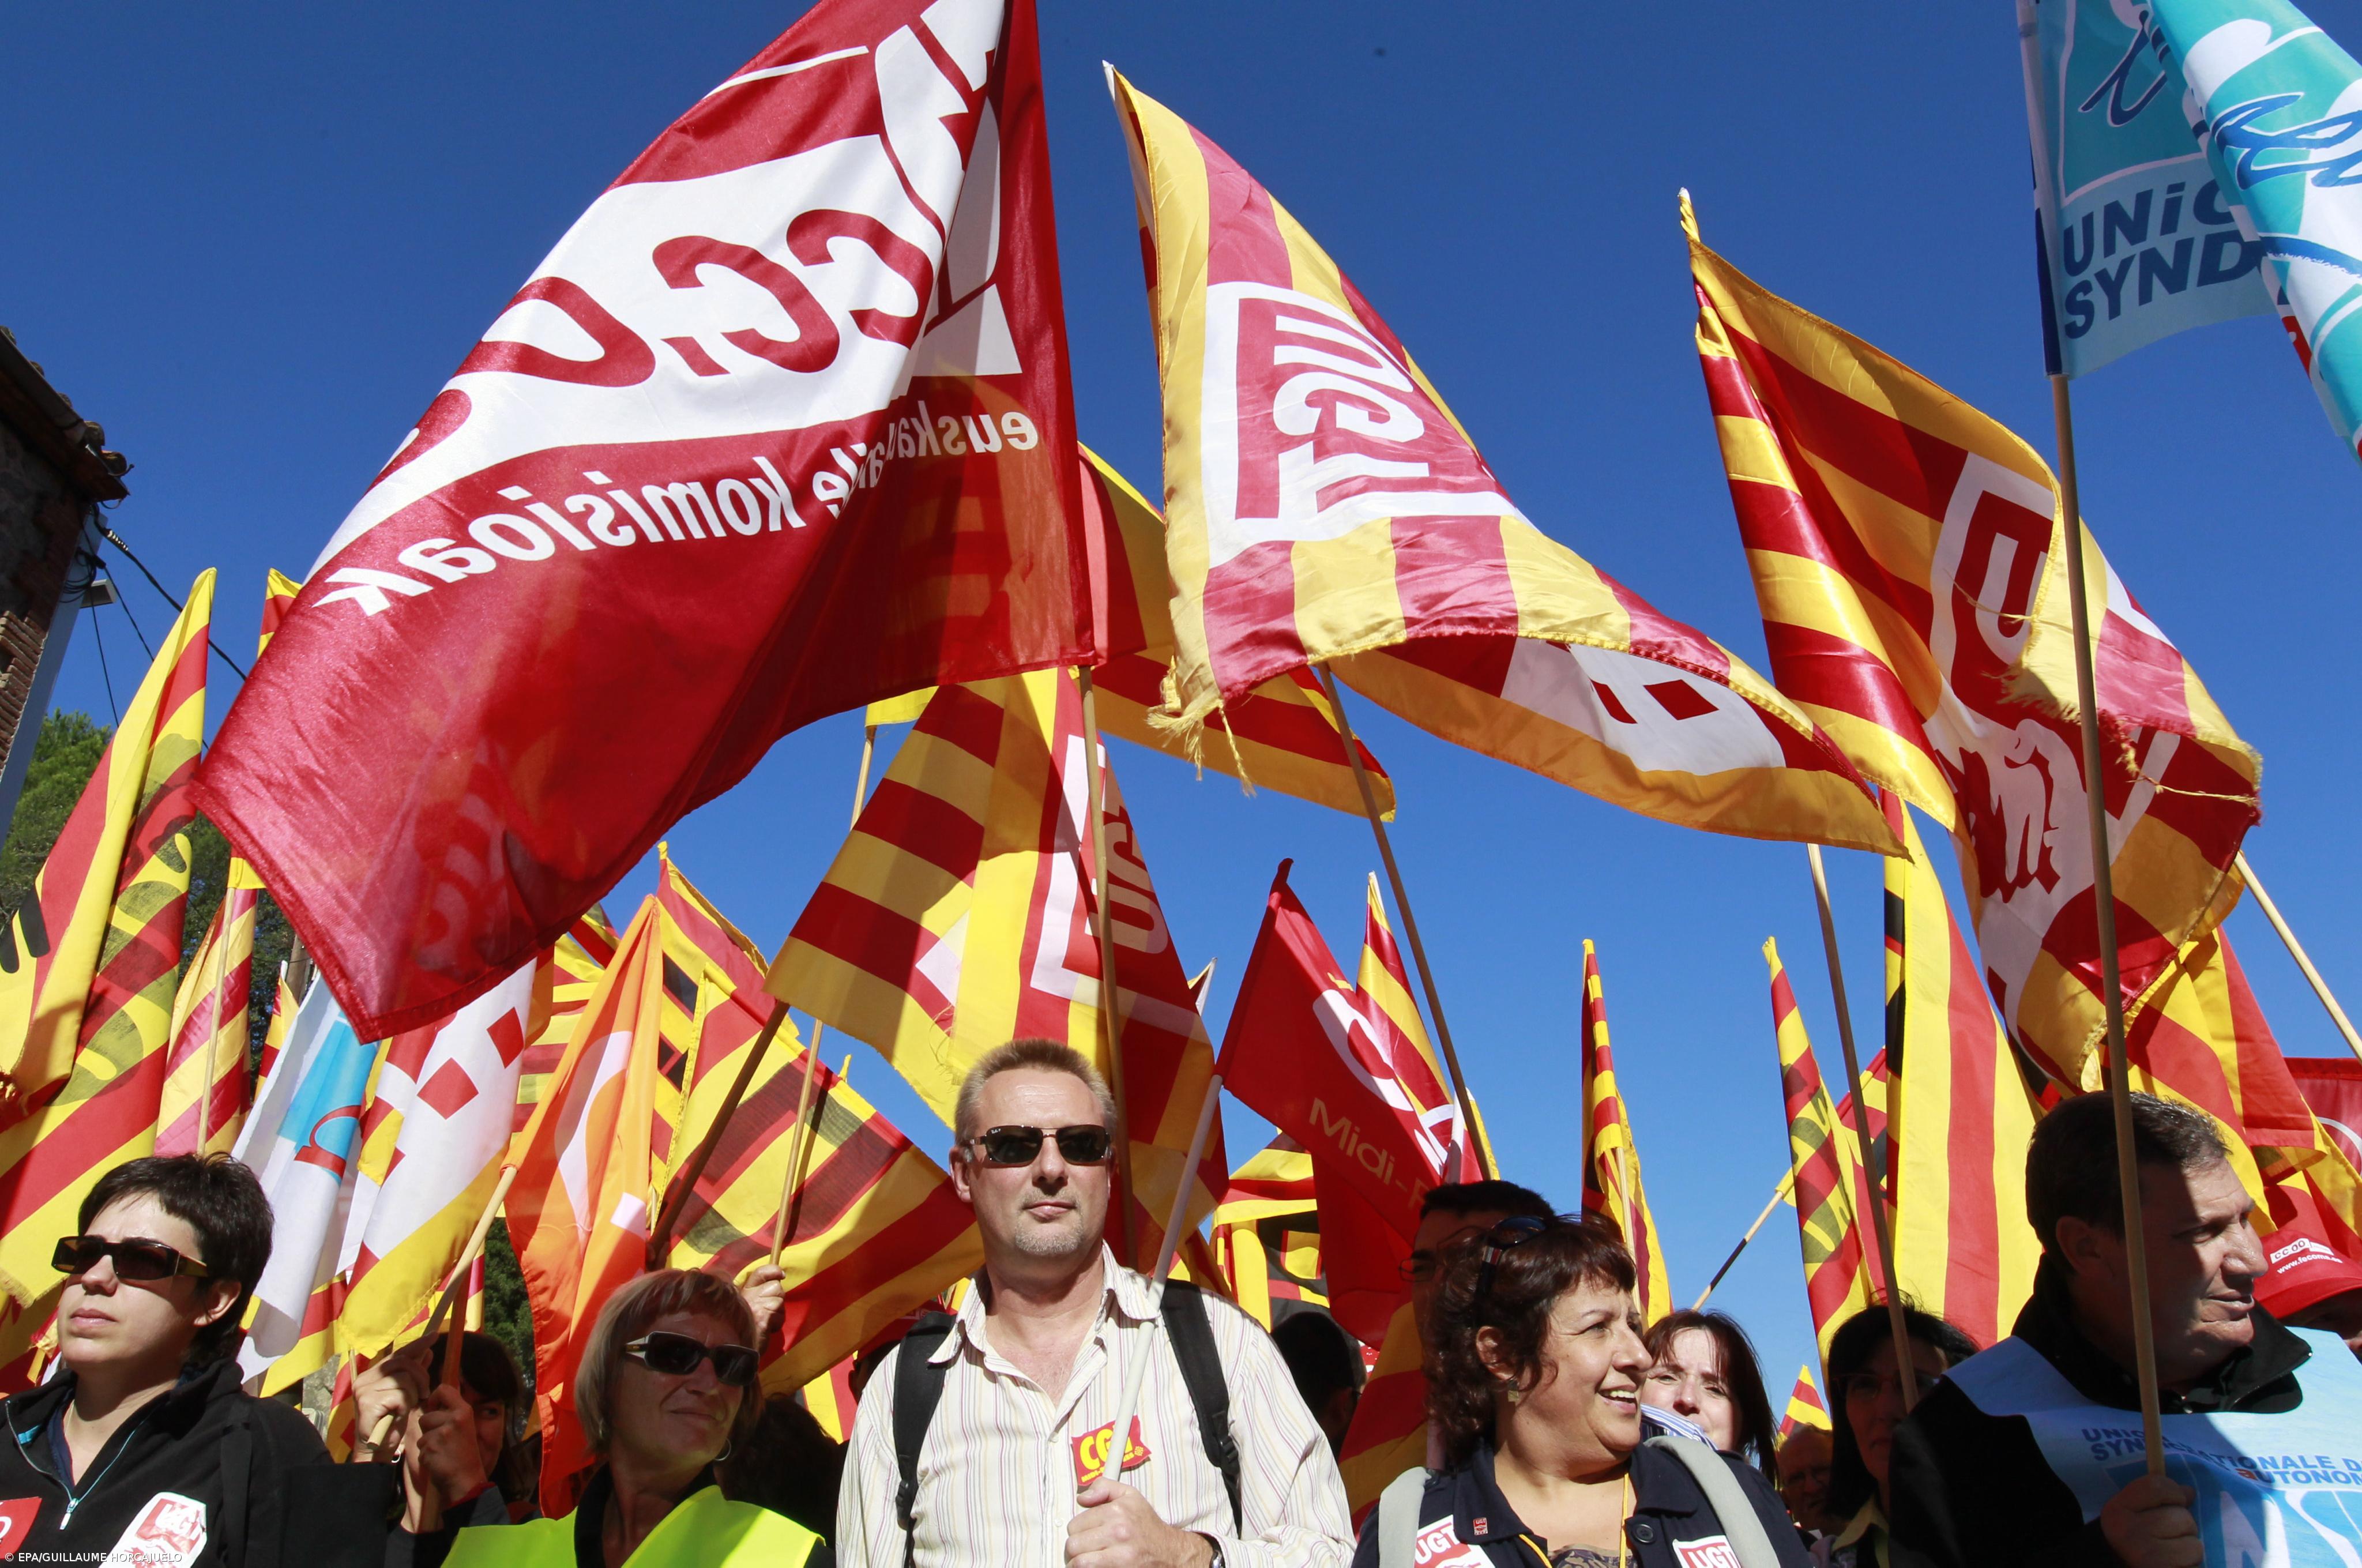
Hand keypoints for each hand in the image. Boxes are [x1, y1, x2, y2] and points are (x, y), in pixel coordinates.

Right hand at [351, 1341, 429, 1461]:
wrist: (377, 1448)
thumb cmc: (391, 1421)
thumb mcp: (406, 1394)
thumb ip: (414, 1373)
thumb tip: (427, 1352)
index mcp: (372, 1375)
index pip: (397, 1354)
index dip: (417, 1345)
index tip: (434, 1335)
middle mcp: (365, 1379)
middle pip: (403, 1362)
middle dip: (421, 1375)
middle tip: (425, 1392)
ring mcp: (364, 1390)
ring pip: (404, 1378)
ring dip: (413, 1394)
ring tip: (407, 1406)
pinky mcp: (368, 1402)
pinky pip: (400, 1395)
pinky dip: (406, 1405)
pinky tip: (399, 1414)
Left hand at [411, 1384, 490, 1507]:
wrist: (466, 1480)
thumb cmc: (466, 1455)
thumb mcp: (466, 1428)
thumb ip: (453, 1415)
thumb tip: (437, 1405)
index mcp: (464, 1411)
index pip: (444, 1389)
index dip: (434, 1398)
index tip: (435, 1408)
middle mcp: (453, 1419)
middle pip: (426, 1416)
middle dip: (429, 1429)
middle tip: (443, 1441)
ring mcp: (441, 1434)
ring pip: (422, 1433)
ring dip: (427, 1443)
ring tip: (441, 1452)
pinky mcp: (430, 1448)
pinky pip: (420, 1448)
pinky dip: (426, 1456)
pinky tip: (437, 1461)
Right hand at [739, 1263, 785, 1341]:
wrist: (734, 1349)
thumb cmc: (741, 1329)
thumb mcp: (745, 1307)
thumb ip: (757, 1295)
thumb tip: (776, 1281)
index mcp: (743, 1291)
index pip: (760, 1272)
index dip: (773, 1270)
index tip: (781, 1274)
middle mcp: (749, 1294)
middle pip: (776, 1286)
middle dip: (777, 1298)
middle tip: (768, 1312)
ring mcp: (756, 1304)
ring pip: (780, 1299)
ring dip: (778, 1312)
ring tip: (766, 1322)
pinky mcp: (764, 1315)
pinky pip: (780, 1314)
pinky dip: (777, 1323)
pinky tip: (767, 1329)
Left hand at [1065, 1477, 1212, 1567]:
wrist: (1169, 1551)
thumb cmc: (1147, 1525)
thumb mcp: (1130, 1496)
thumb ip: (1104, 1488)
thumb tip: (1082, 1498)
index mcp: (1117, 1511)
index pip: (1074, 1526)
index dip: (1078, 1531)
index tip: (1086, 1533)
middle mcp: (1118, 1532)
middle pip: (1073, 1546)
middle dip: (1076, 1548)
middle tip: (1085, 1548)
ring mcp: (1120, 1556)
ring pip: (1079, 1563)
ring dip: (1080, 1563)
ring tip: (1089, 1559)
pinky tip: (1098, 1565)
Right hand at [2098, 1472, 2200, 1567]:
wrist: (2122, 1567)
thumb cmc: (2134, 1540)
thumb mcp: (2135, 1513)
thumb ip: (2159, 1498)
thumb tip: (2189, 1491)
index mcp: (2118, 1510)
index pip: (2156, 1485)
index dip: (2173, 1492)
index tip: (2173, 1502)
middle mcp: (2128, 1531)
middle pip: (2182, 1517)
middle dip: (2185, 1526)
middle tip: (2170, 1536)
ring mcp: (2146, 1556)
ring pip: (2194, 1545)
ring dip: (2190, 1549)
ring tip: (2174, 1553)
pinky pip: (2195, 1566)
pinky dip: (2191, 1566)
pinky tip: (2175, 1565)